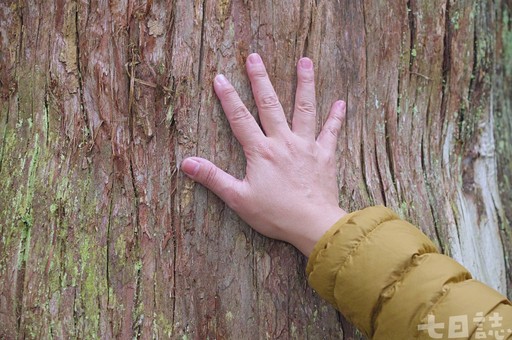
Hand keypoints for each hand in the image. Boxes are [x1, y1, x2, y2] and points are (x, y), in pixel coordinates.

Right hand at [181, 53, 346, 255]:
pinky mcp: (325, 155)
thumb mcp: (238, 198)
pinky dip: (336, 117)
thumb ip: (213, 178)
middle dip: (261, 79)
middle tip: (255, 57)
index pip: (240, 119)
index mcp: (261, 152)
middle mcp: (283, 142)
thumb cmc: (275, 214)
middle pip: (270, 104)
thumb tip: (187, 163)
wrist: (312, 224)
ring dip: (304, 84)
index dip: (228, 98)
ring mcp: (306, 146)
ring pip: (305, 108)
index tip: (220, 78)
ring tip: (305, 61)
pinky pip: (331, 132)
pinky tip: (341, 102)